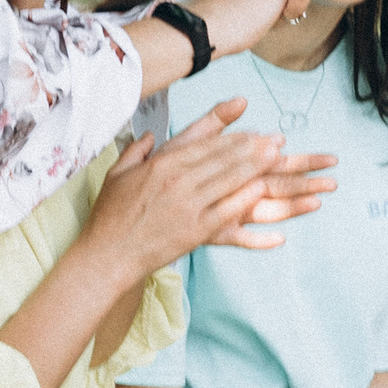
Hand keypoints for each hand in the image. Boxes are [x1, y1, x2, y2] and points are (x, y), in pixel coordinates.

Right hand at [89, 104, 337, 277]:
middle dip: (253, 147)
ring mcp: (188, 207)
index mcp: (161, 165)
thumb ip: (137, 150)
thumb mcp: (117, 174)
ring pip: (229, 180)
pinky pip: (227, 211)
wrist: (109, 255)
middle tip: (276, 139)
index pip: (205, 146)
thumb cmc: (110, 216)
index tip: (252, 132)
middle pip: (223, 159)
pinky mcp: (195, 231)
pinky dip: (246, 199)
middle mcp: (178, 182)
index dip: (233, 137)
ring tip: (278, 157)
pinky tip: (262, 189)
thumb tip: (151, 136)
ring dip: (256, 167)